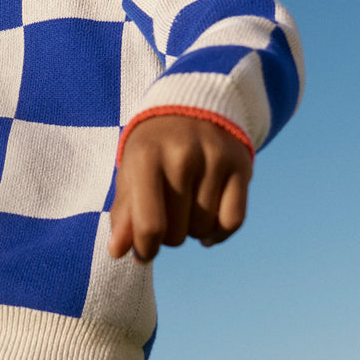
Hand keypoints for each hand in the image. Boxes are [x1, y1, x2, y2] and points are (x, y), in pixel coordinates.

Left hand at [107, 114, 252, 262]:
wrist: (191, 106)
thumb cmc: (152, 149)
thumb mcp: (130, 173)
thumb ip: (123, 214)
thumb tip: (118, 252)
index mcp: (146, 157)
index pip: (150, 224)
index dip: (145, 249)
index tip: (143, 253)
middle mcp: (182, 156)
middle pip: (176, 233)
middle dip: (167, 235)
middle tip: (165, 215)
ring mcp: (215, 159)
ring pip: (203, 230)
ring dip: (192, 230)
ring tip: (184, 209)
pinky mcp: (241, 164)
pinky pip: (233, 221)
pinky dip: (219, 233)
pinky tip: (207, 229)